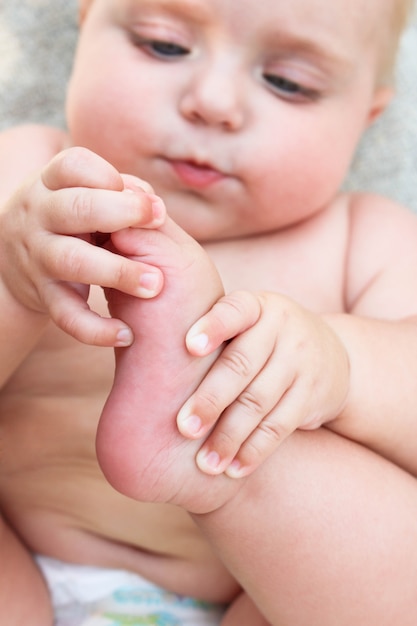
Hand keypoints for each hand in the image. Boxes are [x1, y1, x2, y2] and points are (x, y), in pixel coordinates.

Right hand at [0, 147, 165, 345]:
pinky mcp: (43, 296)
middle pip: (77, 208)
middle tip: (160, 221)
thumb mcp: (79, 194)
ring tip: (154, 284)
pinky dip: (96, 329)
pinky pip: (67, 315)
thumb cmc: (66, 219)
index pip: (74, 166)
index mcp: (50, 184)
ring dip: (117, 272)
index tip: (148, 199)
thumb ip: (118, 192)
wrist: (13, 260)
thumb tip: (153, 203)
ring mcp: (38, 257)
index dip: (110, 176)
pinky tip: (126, 334)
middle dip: (122, 213)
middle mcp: (39, 216)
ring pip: (73, 261)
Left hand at [177, 290, 349, 476]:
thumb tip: (140, 350)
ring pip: (260, 401)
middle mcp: (282, 327)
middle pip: (241, 365)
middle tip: (183, 428)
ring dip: (230, 436)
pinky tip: (235, 469)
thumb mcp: (247, 322)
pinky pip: (280, 424)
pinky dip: (255, 450)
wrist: (330, 354)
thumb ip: (212, 332)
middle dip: (211, 399)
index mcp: (256, 306)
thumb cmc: (263, 339)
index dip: (213, 326)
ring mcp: (301, 360)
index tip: (189, 346)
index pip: (234, 310)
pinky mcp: (313, 393)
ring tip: (205, 463)